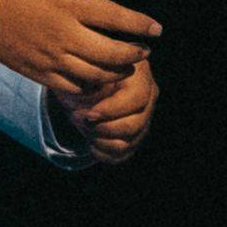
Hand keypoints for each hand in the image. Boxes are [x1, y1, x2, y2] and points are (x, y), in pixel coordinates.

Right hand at [0, 0, 160, 96]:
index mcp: (72, 4)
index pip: (118, 18)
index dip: (142, 25)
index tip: (157, 30)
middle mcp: (64, 33)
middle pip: (111, 53)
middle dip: (134, 55)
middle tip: (143, 53)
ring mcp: (51, 56)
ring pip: (95, 74)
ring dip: (117, 73)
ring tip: (126, 67)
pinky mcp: (38, 71)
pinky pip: (72, 86)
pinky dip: (90, 85)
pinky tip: (98, 78)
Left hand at [51, 53, 157, 167]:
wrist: (77, 84)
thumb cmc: (81, 74)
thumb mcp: (83, 72)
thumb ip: (92, 81)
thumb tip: (93, 98)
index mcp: (140, 76)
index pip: (137, 98)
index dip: (112, 110)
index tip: (89, 114)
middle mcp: (148, 98)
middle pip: (135, 125)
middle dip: (102, 127)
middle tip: (80, 118)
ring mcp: (144, 119)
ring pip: (128, 143)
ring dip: (100, 140)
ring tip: (85, 127)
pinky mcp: (134, 137)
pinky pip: (122, 155)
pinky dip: (103, 152)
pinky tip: (91, 141)